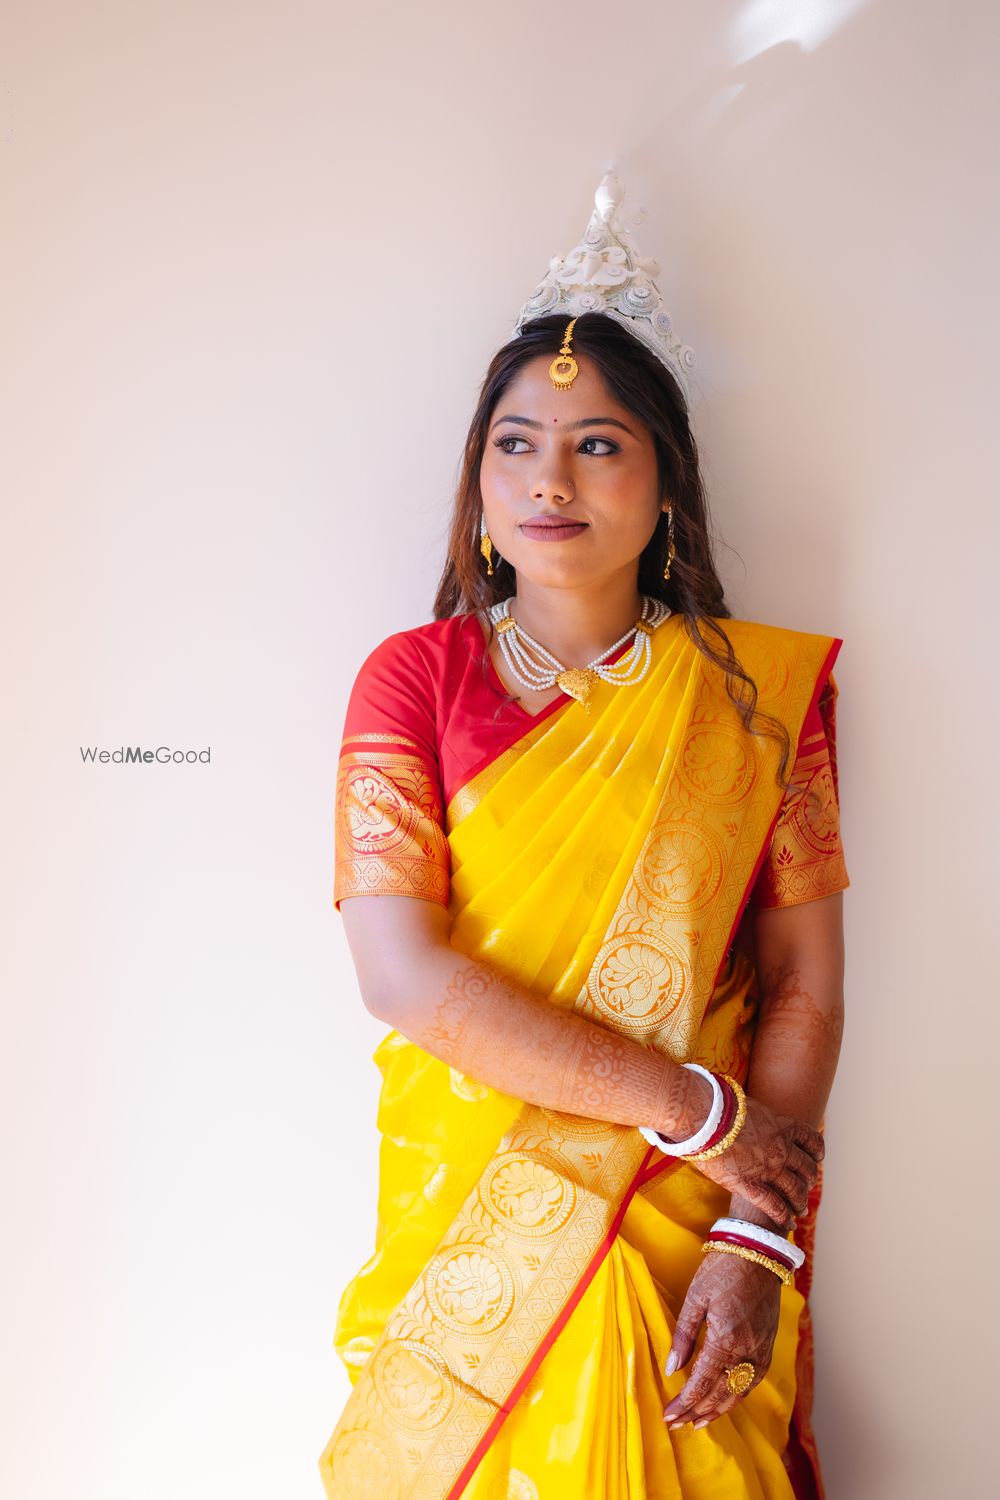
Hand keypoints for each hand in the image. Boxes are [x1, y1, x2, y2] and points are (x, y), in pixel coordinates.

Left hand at [662, 1251, 780, 1429]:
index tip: (669, 1416)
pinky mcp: (768, 1347)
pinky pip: (752, 1381)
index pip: (702, 1382)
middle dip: (697, 1412)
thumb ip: (683, 1335)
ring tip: (699, 1422)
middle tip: (678, 1424)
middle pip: (720, 1394)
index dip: (684, 1402)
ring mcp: (761, 1351)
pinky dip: (737, 1396)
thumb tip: (671, 1369)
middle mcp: (747, 1351)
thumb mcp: (696, 1297)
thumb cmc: (722, 1269)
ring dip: (718, 1410)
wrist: (758, 1252)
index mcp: (726, 1339)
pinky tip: (725, 1400)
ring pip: (739, 1393)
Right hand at [690, 1093, 822, 1229]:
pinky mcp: (750, 1185)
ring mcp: (768, 1169)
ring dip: (800, 1202)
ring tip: (800, 1209)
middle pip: (807, 1169)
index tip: (815, 1158)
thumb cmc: (719, 1106)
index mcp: (784, 1125)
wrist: (703, 1116)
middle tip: (806, 1187)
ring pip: (795, 1191)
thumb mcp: (749, 1106)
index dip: (816, 1152)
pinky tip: (788, 1224)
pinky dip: (784, 1217)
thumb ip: (759, 1118)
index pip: (812, 1141)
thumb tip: (753, 1118)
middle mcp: (782, 1148)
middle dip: (809, 1180)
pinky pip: (774, 1206)